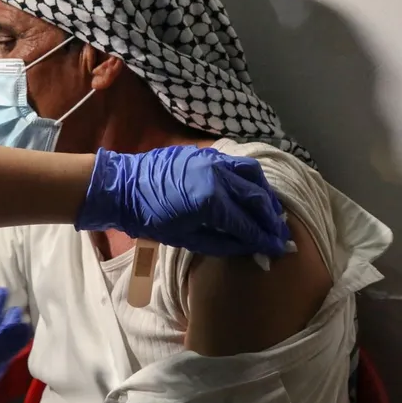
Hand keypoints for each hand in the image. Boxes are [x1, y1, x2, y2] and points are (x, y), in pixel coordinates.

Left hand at [75, 146, 289, 256]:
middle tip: (280, 233)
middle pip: (256, 197)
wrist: (122, 188)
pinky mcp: (204, 153)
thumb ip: (223, 242)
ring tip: (268, 212)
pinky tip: (250, 191)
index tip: (279, 248)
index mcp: (210, 200)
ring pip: (251, 174)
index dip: (265, 238)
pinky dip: (249, 178)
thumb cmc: (148, 218)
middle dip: (271, 218)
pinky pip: (236, 164)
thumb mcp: (186, 238)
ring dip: (264, 194)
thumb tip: (251, 248)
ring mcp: (211, 160)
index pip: (247, 222)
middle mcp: (217, 175)